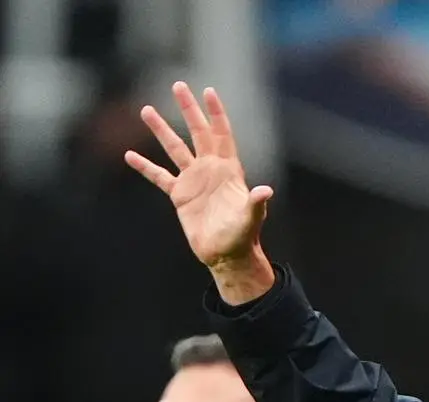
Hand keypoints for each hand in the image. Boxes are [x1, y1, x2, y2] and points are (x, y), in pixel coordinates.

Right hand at [125, 82, 275, 300]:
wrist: (226, 255)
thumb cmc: (243, 237)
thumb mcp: (251, 218)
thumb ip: (256, 203)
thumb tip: (265, 190)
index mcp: (228, 170)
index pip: (222, 135)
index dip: (216, 114)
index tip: (208, 91)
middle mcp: (210, 170)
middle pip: (198, 133)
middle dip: (189, 110)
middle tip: (178, 85)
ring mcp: (193, 181)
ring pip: (175, 149)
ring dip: (161, 130)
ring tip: (146, 109)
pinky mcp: (180, 196)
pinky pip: (159, 176)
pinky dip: (145, 166)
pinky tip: (130, 155)